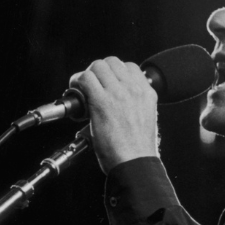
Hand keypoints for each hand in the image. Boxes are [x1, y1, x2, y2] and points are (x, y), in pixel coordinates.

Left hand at [69, 57, 158, 173]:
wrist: (135, 162)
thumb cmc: (138, 149)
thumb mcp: (146, 119)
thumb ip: (136, 105)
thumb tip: (121, 102)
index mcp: (147, 94)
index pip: (130, 67)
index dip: (115, 73)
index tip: (107, 83)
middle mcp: (134, 90)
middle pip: (112, 62)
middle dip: (99, 71)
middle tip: (92, 85)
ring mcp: (118, 94)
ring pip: (97, 66)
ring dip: (87, 75)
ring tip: (83, 89)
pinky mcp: (102, 101)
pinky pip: (85, 78)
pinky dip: (77, 83)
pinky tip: (77, 94)